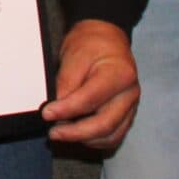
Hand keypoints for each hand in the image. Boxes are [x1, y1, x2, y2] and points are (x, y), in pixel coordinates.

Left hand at [43, 19, 140, 147]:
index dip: (66, 110)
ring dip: (85, 139)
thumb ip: (66, 83)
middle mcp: (129, 94)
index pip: (90, 99)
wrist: (107, 38)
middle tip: (54, 132)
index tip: (47, 114)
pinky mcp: (127, 115)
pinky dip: (96, 140)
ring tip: (63, 133)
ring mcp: (131, 106)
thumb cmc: (92, 43)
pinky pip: (114, 136)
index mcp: (119, 74)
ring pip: (111, 136)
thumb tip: (55, 108)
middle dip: (76, 133)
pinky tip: (79, 135)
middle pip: (104, 124)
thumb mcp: (74, 55)